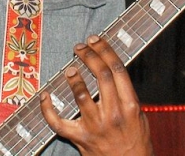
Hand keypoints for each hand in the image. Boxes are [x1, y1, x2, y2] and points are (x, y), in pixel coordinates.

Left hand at [40, 35, 153, 155]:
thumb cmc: (136, 143)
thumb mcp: (140, 116)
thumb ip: (126, 95)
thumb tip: (111, 69)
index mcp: (130, 106)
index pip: (117, 69)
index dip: (105, 50)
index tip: (96, 40)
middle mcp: (113, 114)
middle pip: (101, 75)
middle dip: (89, 56)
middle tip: (80, 47)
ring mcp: (96, 127)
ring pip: (81, 95)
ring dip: (74, 78)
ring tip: (70, 68)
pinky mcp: (81, 139)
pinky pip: (59, 123)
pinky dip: (48, 109)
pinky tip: (45, 96)